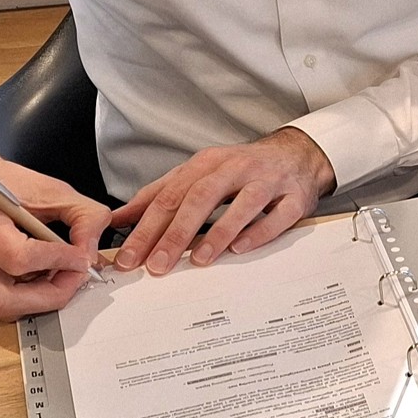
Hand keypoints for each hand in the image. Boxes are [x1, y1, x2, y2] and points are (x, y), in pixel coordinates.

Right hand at [0, 145, 112, 321]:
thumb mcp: (48, 187)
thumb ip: (82, 216)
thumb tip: (91, 253)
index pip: (18, 258)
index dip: (58, 262)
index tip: (81, 258)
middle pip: (5, 299)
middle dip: (50, 296)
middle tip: (74, 279)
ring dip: (35, 299)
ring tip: (55, 276)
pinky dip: (16, 295)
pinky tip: (30, 275)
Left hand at [109, 127, 336, 274]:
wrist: (298, 154)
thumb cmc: (242, 169)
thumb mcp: (198, 174)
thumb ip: (160, 195)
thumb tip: (119, 218)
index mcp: (207, 164)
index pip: (170, 195)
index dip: (146, 227)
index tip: (129, 256)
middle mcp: (236, 168)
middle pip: (200, 197)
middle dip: (175, 233)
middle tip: (157, 264)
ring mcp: (268, 181)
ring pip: (242, 204)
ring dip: (218, 233)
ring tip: (198, 260)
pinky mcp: (295, 196)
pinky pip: (278, 215)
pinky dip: (259, 233)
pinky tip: (240, 249)